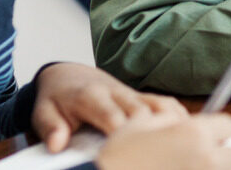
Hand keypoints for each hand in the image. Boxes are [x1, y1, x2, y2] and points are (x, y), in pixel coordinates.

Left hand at [32, 62, 187, 151]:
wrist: (68, 76)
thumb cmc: (57, 99)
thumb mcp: (43, 112)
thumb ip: (50, 128)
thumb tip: (57, 144)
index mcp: (91, 96)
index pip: (111, 114)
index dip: (121, 132)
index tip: (128, 151)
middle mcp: (116, 92)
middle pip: (141, 111)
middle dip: (150, 131)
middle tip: (159, 154)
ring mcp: (131, 93)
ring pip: (159, 104)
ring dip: (171, 122)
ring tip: (184, 143)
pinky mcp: (141, 96)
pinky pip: (164, 103)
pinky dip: (178, 115)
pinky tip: (187, 132)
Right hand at [96, 109, 230, 169]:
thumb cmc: (116, 159)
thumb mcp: (138, 124)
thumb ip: (168, 118)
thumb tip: (182, 120)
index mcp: (194, 133)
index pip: (229, 125)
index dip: (215, 128)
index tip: (204, 134)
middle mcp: (205, 160)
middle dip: (217, 154)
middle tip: (193, 155)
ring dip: (208, 169)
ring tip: (180, 168)